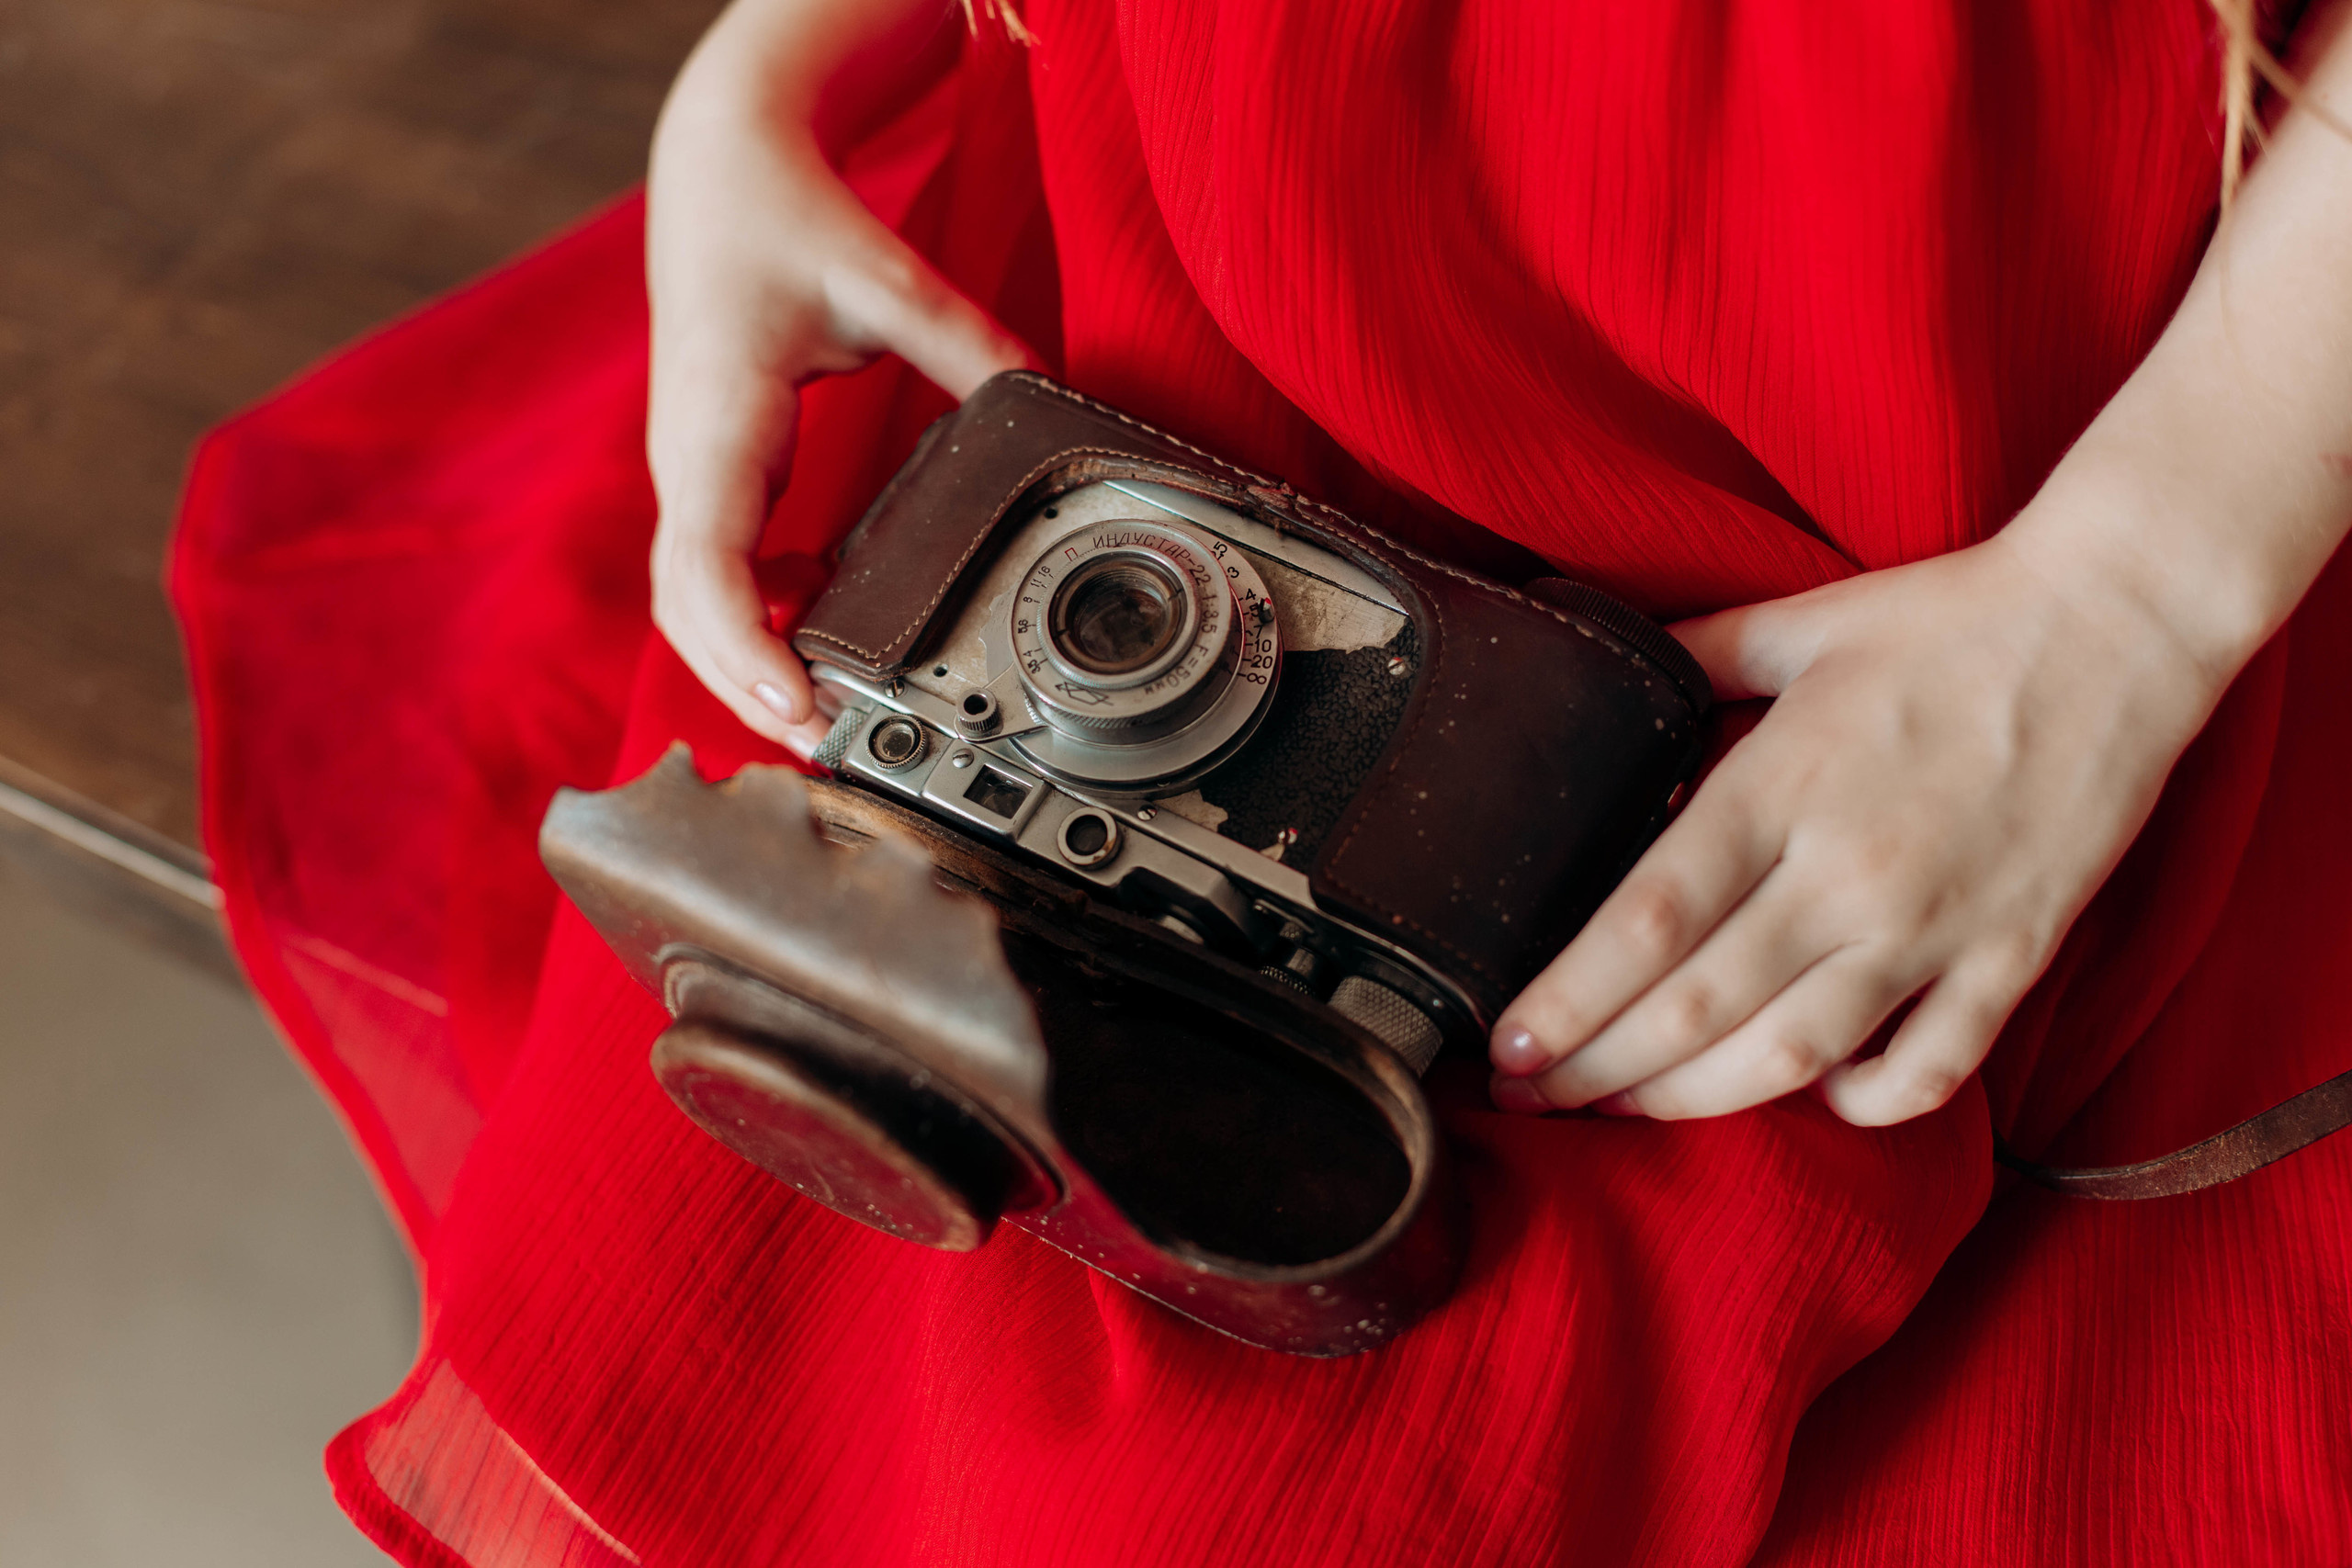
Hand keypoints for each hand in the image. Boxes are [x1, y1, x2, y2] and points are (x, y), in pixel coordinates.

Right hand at [645, 0, 1037, 754]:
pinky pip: (715, 570)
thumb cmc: (787, 222)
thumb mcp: (889, 280)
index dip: (744, 650)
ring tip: (819, 725)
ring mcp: (689, 472)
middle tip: (827, 750)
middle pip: (689, 612)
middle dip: (745, 689)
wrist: (718, 172)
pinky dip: (750, 622)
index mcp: (717, 422)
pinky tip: (811, 644)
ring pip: (692, 603)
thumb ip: (969, 347)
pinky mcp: (708, 474)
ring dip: (744, 666)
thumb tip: (1047, 404)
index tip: (796, 705)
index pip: (706, 567)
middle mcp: (687, 461)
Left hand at [1487, 528, 2229, 1125]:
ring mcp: (1933, 925)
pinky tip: (1808, 1092)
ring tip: (1621, 1109)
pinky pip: (1927, 1070)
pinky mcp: (2012, 957)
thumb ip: (1690, 657)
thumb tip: (1608, 667)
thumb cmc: (1949, 620)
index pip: (1647, 922)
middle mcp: (1847, 873)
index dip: (1569, 999)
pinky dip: (1859, 1103)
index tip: (1508, 1046)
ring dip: (1693, 1101)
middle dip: (1596, 1069)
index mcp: (1780, 787)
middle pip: (1696, 1008)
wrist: (2119, 625)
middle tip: (1527, 1100)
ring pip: (1792, 1056)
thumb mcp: (1796, 625)